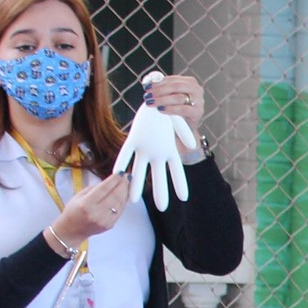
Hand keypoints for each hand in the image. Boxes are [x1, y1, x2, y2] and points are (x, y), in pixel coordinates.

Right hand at [51, 173, 131, 248]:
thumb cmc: (73, 210)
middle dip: (123, 185)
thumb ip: (95, 188)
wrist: (72, 230)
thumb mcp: (80, 195)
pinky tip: (124, 194)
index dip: (114, 180)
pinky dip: (123, 201)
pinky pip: (120, 211)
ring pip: (120, 204)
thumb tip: (111, 181)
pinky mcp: (110, 225)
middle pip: (115, 196)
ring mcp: (105, 221)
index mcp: (86, 204)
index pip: (104, 189)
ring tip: (127, 184)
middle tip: (127, 177)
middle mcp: (96, 213)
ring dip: (125, 192)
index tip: (120, 173)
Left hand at [113, 73, 200, 209]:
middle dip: (160, 191)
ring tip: (133, 200)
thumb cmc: (168, 110)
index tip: (184, 198)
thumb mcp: (178, 119)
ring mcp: (144, 148)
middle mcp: (157, 153)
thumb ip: (184, 131)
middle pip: (159, 176)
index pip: (177, 170)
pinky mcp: (133, 139)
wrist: (153, 99)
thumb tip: (191, 144)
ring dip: (136, 184)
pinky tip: (116, 174)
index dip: (180, 183)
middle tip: (162, 208)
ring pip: (140, 170)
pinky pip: (126, 153)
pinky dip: (122, 162)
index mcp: (170, 150)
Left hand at [148, 73, 204, 136]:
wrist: (185, 128)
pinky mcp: (198, 112)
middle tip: (147, 95)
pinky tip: (161, 110)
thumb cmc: (176, 109)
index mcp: (189, 82)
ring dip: (162, 99)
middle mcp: (196, 89)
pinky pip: (183, 109)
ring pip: (178, 97)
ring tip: (151, 103)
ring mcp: (199, 101)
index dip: (158, 82)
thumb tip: (147, 81)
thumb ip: (163, 88)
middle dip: (159, 90)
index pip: (172, 79)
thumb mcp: (170, 96)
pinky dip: (170, 109)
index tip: (146, 87)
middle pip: (176, 86)